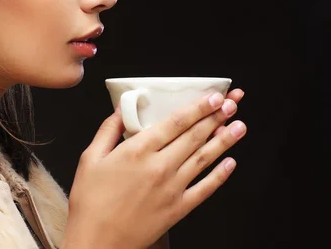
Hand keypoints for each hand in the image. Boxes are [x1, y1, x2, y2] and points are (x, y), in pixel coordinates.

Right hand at [62, 89, 245, 248]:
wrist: (98, 241)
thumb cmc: (90, 201)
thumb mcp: (90, 158)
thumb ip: (108, 130)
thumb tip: (120, 108)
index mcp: (138, 150)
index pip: (176, 122)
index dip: (198, 107)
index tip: (213, 96)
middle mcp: (160, 166)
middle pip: (195, 136)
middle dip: (216, 117)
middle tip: (232, 103)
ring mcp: (172, 188)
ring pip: (204, 158)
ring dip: (224, 140)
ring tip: (240, 126)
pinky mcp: (178, 208)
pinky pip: (205, 188)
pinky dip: (220, 175)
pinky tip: (230, 163)